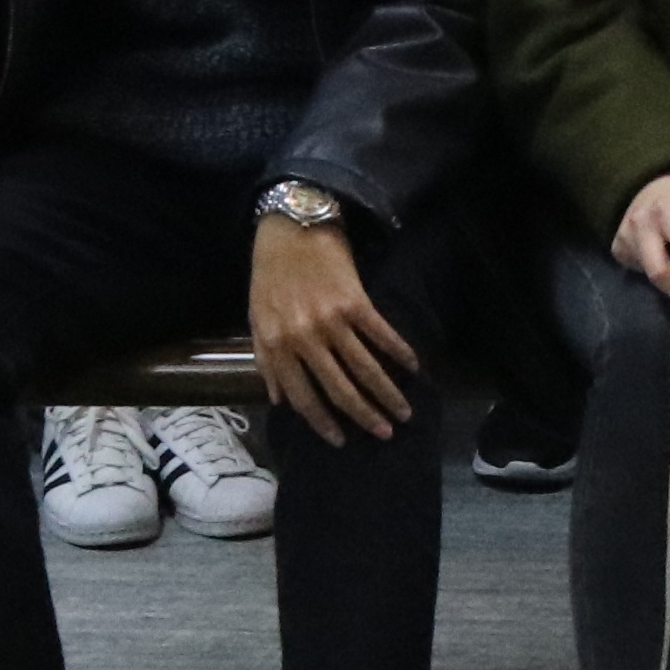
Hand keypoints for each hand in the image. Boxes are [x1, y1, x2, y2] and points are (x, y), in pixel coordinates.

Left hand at [251, 217, 418, 444]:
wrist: (290, 228)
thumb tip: (280, 400)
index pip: (302, 397)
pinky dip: (399, 351)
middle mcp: (303, 339)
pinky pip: (380, 334)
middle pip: (339, 389)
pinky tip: (413, 366)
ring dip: (387, 393)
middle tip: (385, 434)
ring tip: (404, 412)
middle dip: (364, 416)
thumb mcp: (256, 320)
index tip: (341, 441)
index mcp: (276, 346)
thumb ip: (267, 361)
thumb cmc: (269, 275)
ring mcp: (331, 321)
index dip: (323, 423)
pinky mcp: (355, 301)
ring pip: (364, 368)